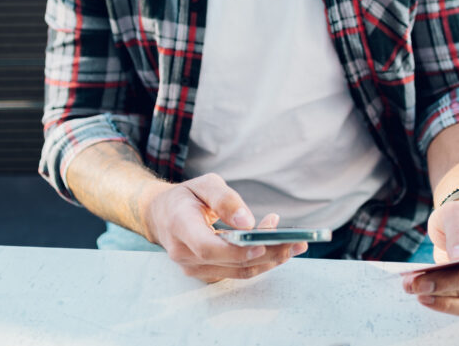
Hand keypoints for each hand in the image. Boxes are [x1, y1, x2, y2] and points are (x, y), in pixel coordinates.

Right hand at [144, 173, 305, 281]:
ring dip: (269, 260)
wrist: (162, 216)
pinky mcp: (207, 274)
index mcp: (179, 226)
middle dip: (267, 253)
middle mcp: (184, 253)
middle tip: (297, 242)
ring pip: (238, 271)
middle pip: (230, 262)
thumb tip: (247, 222)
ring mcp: (194, 268)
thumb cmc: (185, 197)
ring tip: (296, 245)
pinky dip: (260, 261)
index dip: (236, 250)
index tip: (262, 244)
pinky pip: (237, 272)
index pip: (207, 247)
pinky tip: (279, 248)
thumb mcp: (203, 184)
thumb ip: (224, 199)